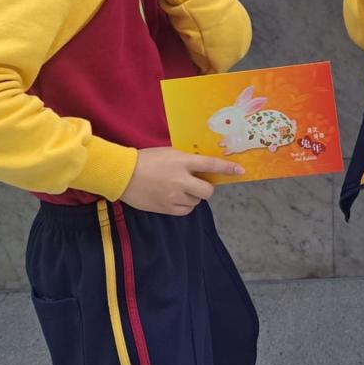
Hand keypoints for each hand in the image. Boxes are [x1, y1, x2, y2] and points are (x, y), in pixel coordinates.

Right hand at [120, 147, 243, 214]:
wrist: (122, 174)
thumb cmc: (146, 159)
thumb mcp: (169, 153)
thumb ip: (186, 161)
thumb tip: (202, 169)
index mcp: (182, 162)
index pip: (211, 165)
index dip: (228, 168)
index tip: (240, 171)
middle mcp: (180, 180)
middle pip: (208, 190)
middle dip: (206, 187)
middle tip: (197, 183)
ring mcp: (173, 196)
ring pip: (196, 201)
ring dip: (193, 196)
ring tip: (179, 189)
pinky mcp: (165, 208)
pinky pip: (185, 211)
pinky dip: (184, 205)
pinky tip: (175, 198)